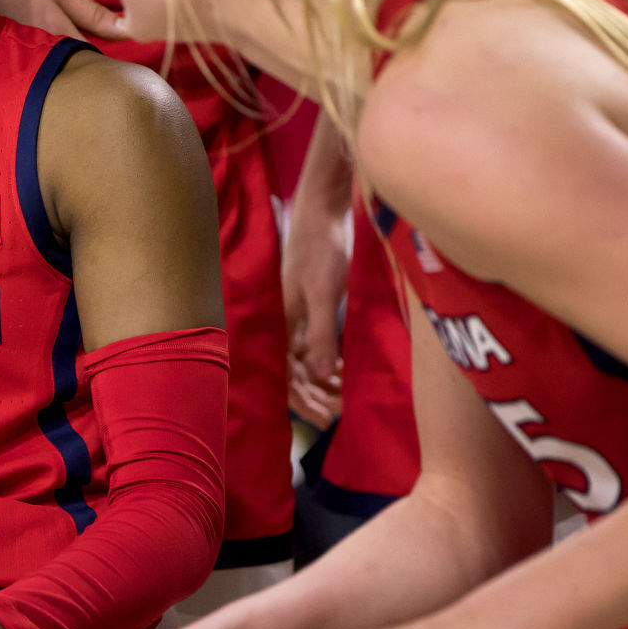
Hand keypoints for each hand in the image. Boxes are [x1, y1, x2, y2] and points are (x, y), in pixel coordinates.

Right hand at [282, 181, 348, 430]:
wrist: (324, 209)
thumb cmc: (321, 247)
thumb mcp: (324, 292)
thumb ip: (322, 335)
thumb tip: (322, 376)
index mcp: (281, 323)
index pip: (285, 376)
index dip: (303, 401)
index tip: (325, 419)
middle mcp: (285, 323)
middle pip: (295, 373)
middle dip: (316, 396)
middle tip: (341, 413)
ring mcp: (298, 315)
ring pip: (307, 361)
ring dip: (325, 380)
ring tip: (347, 396)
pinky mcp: (312, 305)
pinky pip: (317, 344)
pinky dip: (330, 360)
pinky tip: (346, 370)